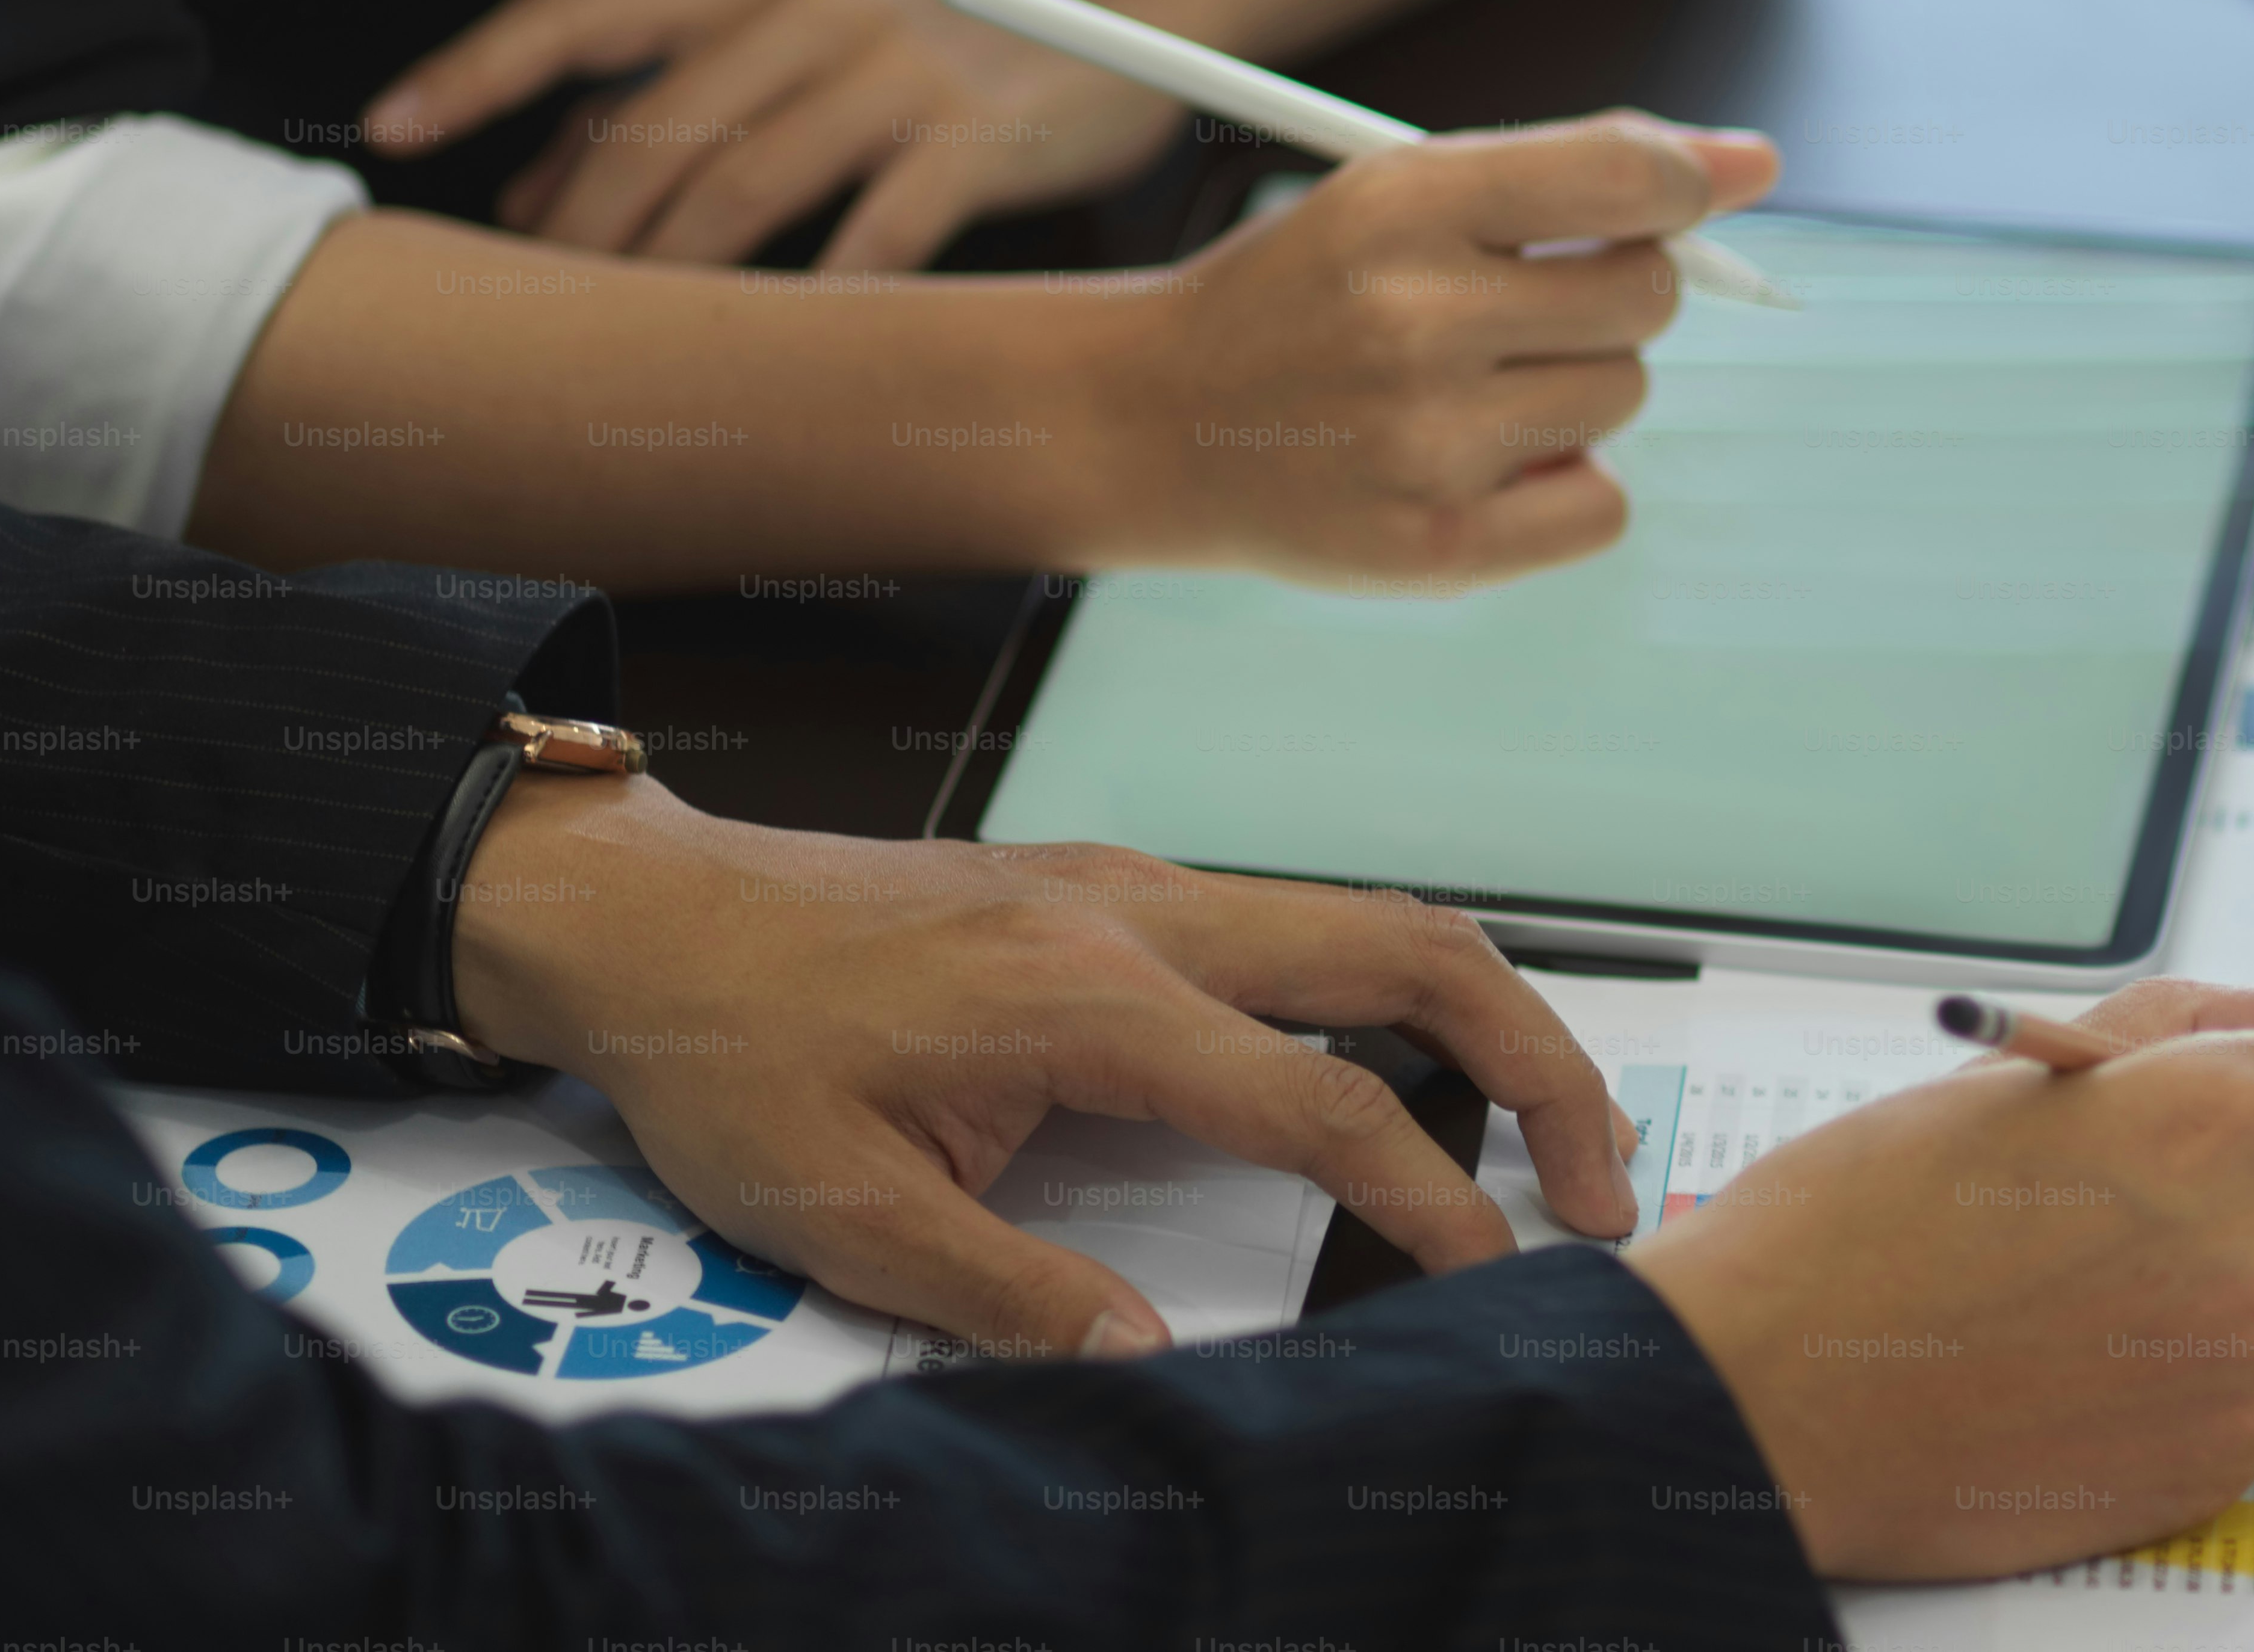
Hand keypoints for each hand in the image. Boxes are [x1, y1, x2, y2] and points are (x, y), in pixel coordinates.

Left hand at [365, 0, 1186, 269]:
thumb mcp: (792, 29)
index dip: (480, 69)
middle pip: (655, 126)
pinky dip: (828, 300)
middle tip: (528, 315)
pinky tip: (790, 356)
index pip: (582, 11)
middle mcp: (808, 10)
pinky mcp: (977, 136)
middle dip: (579, 231)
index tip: (392, 129)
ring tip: (628, 350)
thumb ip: (671, 95)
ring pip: (745, 182)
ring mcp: (896, 71)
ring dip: (674, 276)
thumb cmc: (927, 41)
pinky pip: (881, 233)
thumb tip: (529, 199)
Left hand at [448, 776, 1639, 1358]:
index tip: (1495, 1270)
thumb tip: (1153, 1368)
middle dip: (1541, 1058)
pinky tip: (1401, 1075)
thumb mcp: (845, 1212)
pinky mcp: (1123, 889)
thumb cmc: (732, 1053)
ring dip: (1485, 1015)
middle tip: (1605, 1178)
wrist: (648, 919)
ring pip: (1374, 922)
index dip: (1431, 1194)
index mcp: (1090, 997)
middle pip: (1413, 951)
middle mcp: (1145, 914)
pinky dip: (1395, 994)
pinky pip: (1303, 924)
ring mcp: (1141, 885)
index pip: (1322, 1102)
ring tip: (1547, 1128)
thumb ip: (1011, 1295)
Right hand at [1100, 108, 1780, 587]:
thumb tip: (1755, 163)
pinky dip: (1564, 490)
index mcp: (1402, 205)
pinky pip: (1604, 504)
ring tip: (1467, 392)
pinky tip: (1478, 469)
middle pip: (1645, 295)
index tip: (1684, 200)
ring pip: (1624, 396)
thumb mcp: (1409, 195)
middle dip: (1608, 297)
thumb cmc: (1314, 298)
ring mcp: (1423, 442)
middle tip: (1513, 312)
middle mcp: (1411, 320)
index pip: (1622, 177)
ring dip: (1576, 392)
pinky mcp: (1436, 549)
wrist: (1160, 422)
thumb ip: (1582, 168)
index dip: (1683, 186)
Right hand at [1625, 980, 2253, 1578]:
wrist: (1759, 1396)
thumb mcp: (2016, 1073)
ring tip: (2104, 1281)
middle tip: (2172, 1194)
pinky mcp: (2214, 1466)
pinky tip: (2090, 1357)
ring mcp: (2246, 1376)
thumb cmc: (1858, 1220)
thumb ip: (2187, 1027)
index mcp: (2219, 1122)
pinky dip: (2206, 1373)